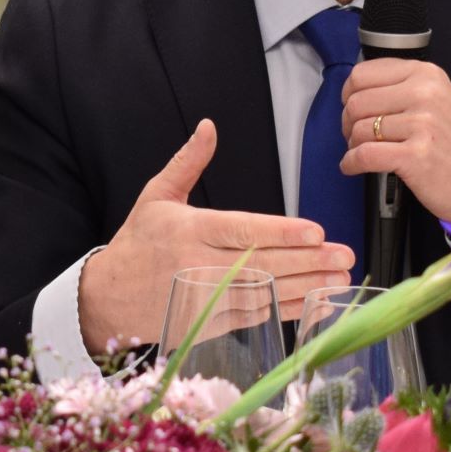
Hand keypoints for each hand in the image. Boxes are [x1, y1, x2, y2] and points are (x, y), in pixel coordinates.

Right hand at [77, 120, 357, 351]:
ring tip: (339, 280)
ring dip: (305, 288)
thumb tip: (209, 126)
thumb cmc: (137, 244)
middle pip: (262, 264)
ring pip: (264, 294)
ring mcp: (204, 299)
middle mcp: (197, 266)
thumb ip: (188, 162)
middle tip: (344, 256)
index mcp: (188, 230)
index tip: (316, 232)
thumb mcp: (156, 196)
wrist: (106, 299)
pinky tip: (314, 302)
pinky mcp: (208, 325)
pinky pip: (255, 318)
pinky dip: (286, 311)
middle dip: (307, 262)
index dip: (281, 233)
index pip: (242, 231)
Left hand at [338, 59, 450, 227]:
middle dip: (348, 123)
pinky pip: (364, 155)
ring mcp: (422, 124)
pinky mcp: (415, 155)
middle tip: (357, 137)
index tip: (353, 109)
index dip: (349, 94)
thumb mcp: (437, 100)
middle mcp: (425, 93)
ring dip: (352, 145)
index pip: (363, 74)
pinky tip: (354, 166)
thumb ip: (401, 89)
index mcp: (427, 75)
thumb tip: (355, 91)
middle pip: (356, 101)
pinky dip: (351, 163)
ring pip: (358, 129)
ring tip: (364, 152)